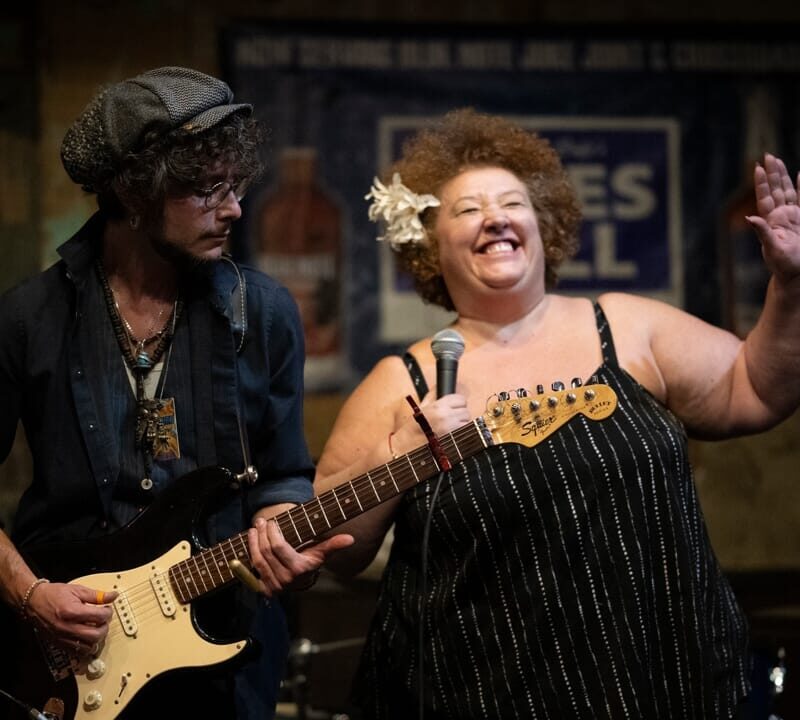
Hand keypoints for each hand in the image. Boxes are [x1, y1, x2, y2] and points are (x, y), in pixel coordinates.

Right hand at [25, 580, 117, 654]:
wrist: (34, 601)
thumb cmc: (53, 594)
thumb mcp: (77, 590)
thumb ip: (96, 595)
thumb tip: (112, 596)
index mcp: (72, 611)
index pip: (99, 617)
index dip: (108, 612)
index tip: (107, 609)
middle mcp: (67, 626)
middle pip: (96, 635)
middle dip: (104, 627)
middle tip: (103, 620)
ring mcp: (62, 637)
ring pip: (87, 647)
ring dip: (96, 639)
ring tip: (96, 628)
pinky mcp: (58, 643)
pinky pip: (76, 652)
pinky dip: (85, 646)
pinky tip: (86, 637)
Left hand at [246, 517, 353, 596]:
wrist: (301, 580)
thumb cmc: (310, 560)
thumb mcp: (321, 552)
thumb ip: (334, 544)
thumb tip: (350, 539)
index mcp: (299, 569)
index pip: (279, 548)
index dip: (272, 533)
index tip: (271, 521)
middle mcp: (286, 580)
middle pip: (267, 552)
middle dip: (261, 534)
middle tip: (260, 522)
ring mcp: (275, 586)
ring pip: (258, 560)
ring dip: (253, 542)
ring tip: (254, 529)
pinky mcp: (265, 589)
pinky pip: (253, 570)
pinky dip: (250, 554)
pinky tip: (251, 542)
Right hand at [392, 393, 471, 447]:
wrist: (409, 443)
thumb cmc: (414, 426)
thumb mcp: (422, 406)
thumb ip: (433, 395)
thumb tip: (439, 386)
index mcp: (439, 406)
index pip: (461, 399)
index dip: (458, 402)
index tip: (455, 405)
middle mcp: (447, 416)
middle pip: (466, 411)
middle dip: (460, 413)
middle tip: (453, 416)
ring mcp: (451, 428)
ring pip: (466, 422)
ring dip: (461, 423)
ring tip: (451, 425)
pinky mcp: (453, 438)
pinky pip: (464, 432)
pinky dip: (460, 432)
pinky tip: (451, 432)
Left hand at [748, 153, 799, 283]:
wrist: (798, 276)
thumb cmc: (784, 266)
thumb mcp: (772, 249)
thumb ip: (763, 233)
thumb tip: (749, 218)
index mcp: (771, 222)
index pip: (765, 197)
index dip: (761, 183)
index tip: (756, 167)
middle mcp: (780, 217)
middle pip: (775, 190)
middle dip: (772, 173)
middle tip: (767, 155)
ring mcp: (792, 217)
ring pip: (787, 192)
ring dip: (783, 177)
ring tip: (777, 161)